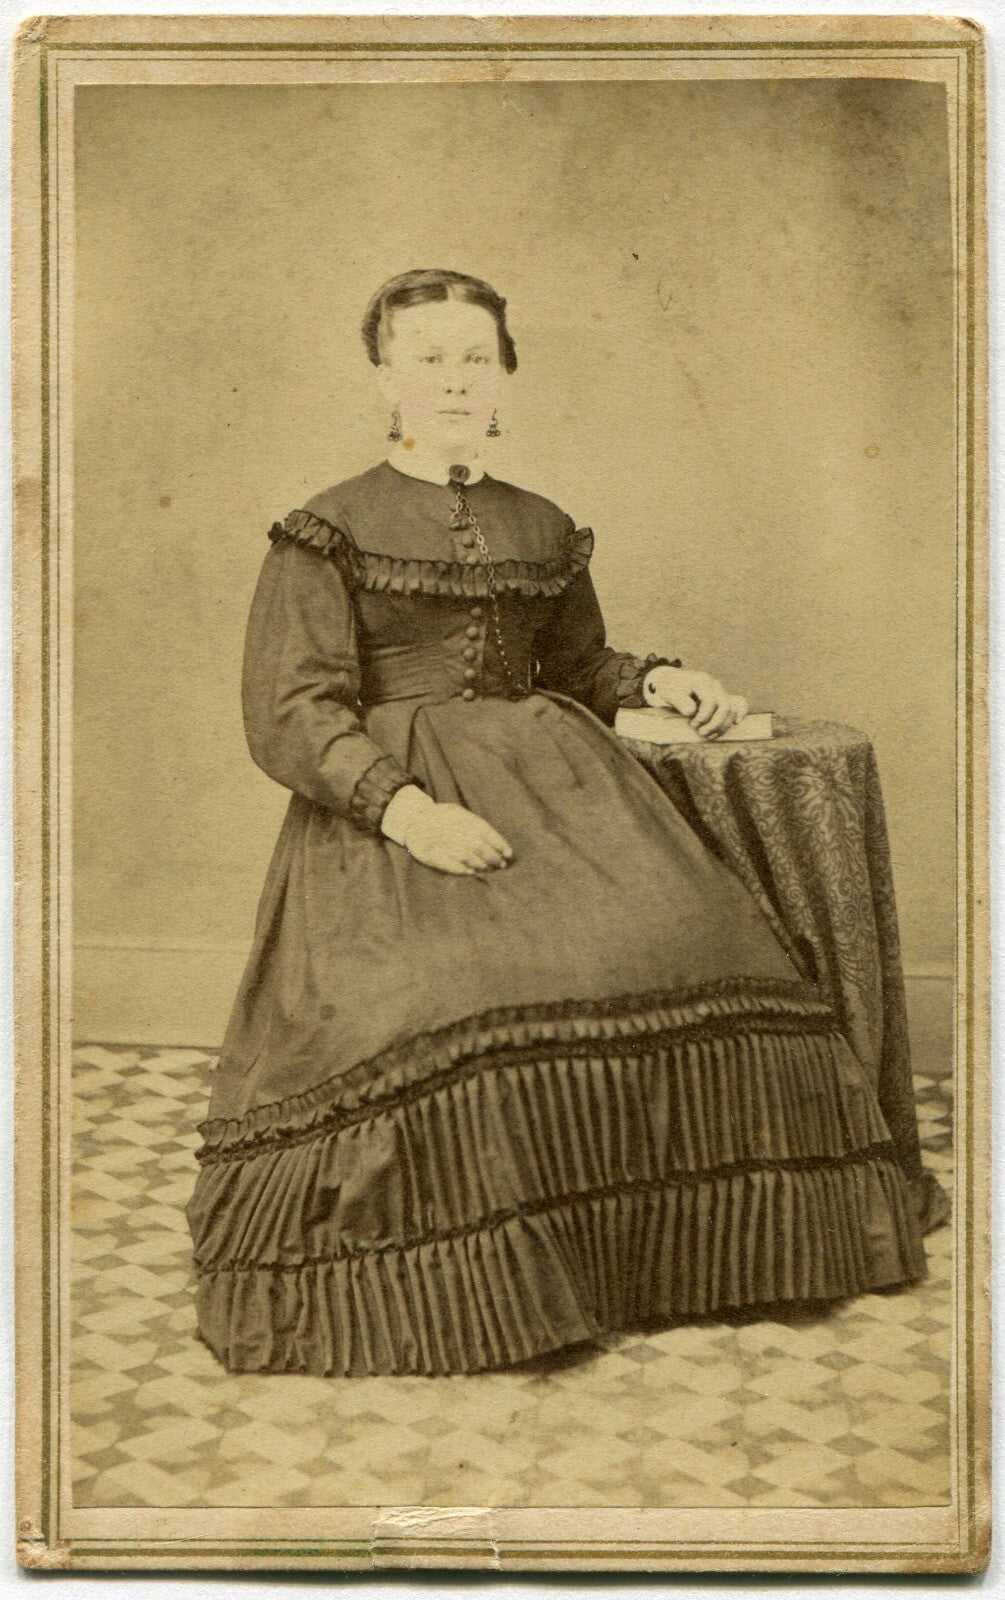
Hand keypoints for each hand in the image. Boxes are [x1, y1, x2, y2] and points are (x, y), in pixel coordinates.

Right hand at [383, 788, 513, 873]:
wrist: (413, 820)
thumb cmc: (441, 817)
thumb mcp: (458, 813)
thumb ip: (474, 824)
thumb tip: (497, 843)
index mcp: (460, 817)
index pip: (485, 831)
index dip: (499, 844)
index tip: (508, 853)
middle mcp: (452, 830)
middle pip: (478, 846)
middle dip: (493, 857)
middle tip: (500, 864)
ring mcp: (441, 843)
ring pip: (467, 857)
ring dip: (481, 864)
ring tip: (489, 868)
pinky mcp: (432, 855)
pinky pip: (451, 865)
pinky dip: (464, 870)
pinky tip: (472, 872)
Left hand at [645, 666, 748, 738]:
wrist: (672, 681)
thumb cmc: (670, 688)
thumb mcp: (669, 693)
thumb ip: (679, 702)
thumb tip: (692, 712)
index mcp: (700, 681)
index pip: (710, 701)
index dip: (703, 717)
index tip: (692, 724)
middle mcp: (714, 684)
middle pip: (724, 706)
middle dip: (715, 723)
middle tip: (701, 733)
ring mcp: (720, 690)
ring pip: (731, 708)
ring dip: (723, 725)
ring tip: (709, 735)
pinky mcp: (723, 697)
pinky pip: (739, 702)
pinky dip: (741, 712)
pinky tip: (736, 722)